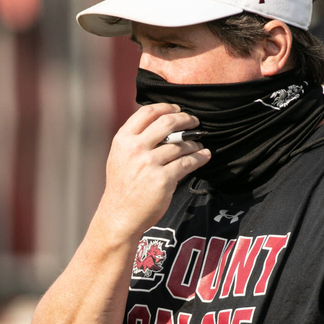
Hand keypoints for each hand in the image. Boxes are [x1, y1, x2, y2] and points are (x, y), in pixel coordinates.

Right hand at [95, 103, 208, 240]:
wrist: (120, 215)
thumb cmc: (122, 186)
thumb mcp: (120, 157)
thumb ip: (135, 139)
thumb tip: (161, 122)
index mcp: (123, 140)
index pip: (147, 113)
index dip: (166, 107)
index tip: (177, 110)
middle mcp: (135, 149)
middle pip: (167, 122)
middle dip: (185, 119)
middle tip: (194, 122)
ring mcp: (149, 164)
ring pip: (180, 144)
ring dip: (193, 143)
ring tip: (198, 145)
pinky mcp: (163, 179)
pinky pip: (187, 163)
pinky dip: (199, 157)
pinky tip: (204, 156)